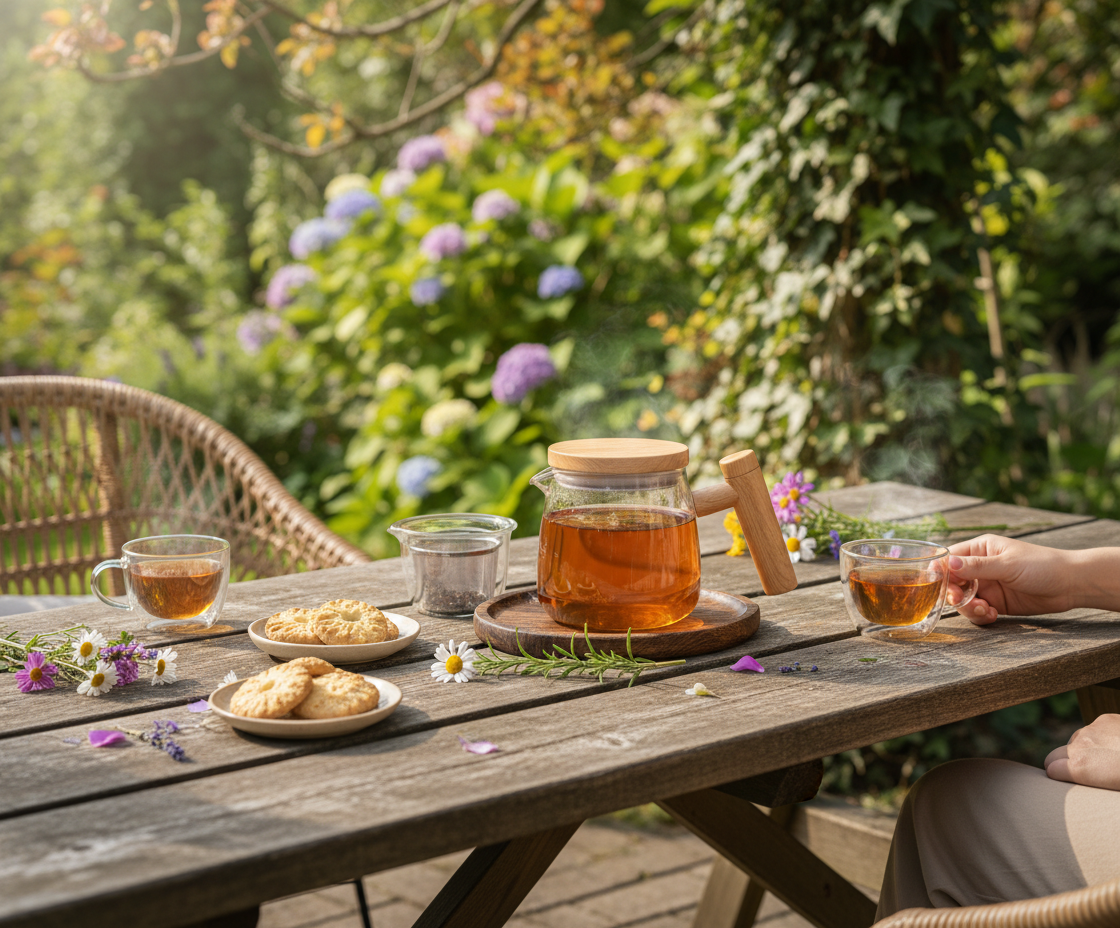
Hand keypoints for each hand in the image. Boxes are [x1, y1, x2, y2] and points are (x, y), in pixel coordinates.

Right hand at [946, 535, 1075, 624]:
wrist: (1070, 585)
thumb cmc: (1041, 565)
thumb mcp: (1007, 564)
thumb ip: (977, 566)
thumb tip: (947, 563)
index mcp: (980, 549)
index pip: (950, 558)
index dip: (940, 570)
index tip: (935, 583)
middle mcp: (980, 567)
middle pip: (952, 582)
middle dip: (953, 593)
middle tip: (961, 600)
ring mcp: (987, 586)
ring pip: (962, 599)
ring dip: (968, 607)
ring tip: (985, 609)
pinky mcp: (996, 602)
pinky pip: (977, 611)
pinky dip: (980, 615)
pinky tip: (993, 614)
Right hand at [1045, 714, 1119, 790]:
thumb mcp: (1110, 787)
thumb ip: (1085, 781)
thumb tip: (1073, 780)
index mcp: (1081, 767)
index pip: (1051, 770)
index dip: (1059, 777)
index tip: (1065, 783)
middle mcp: (1080, 745)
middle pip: (1055, 755)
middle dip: (1062, 763)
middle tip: (1080, 775)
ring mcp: (1091, 729)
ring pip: (1075, 741)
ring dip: (1084, 750)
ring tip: (1105, 759)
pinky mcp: (1104, 719)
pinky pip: (1092, 730)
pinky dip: (1099, 739)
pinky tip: (1115, 745)